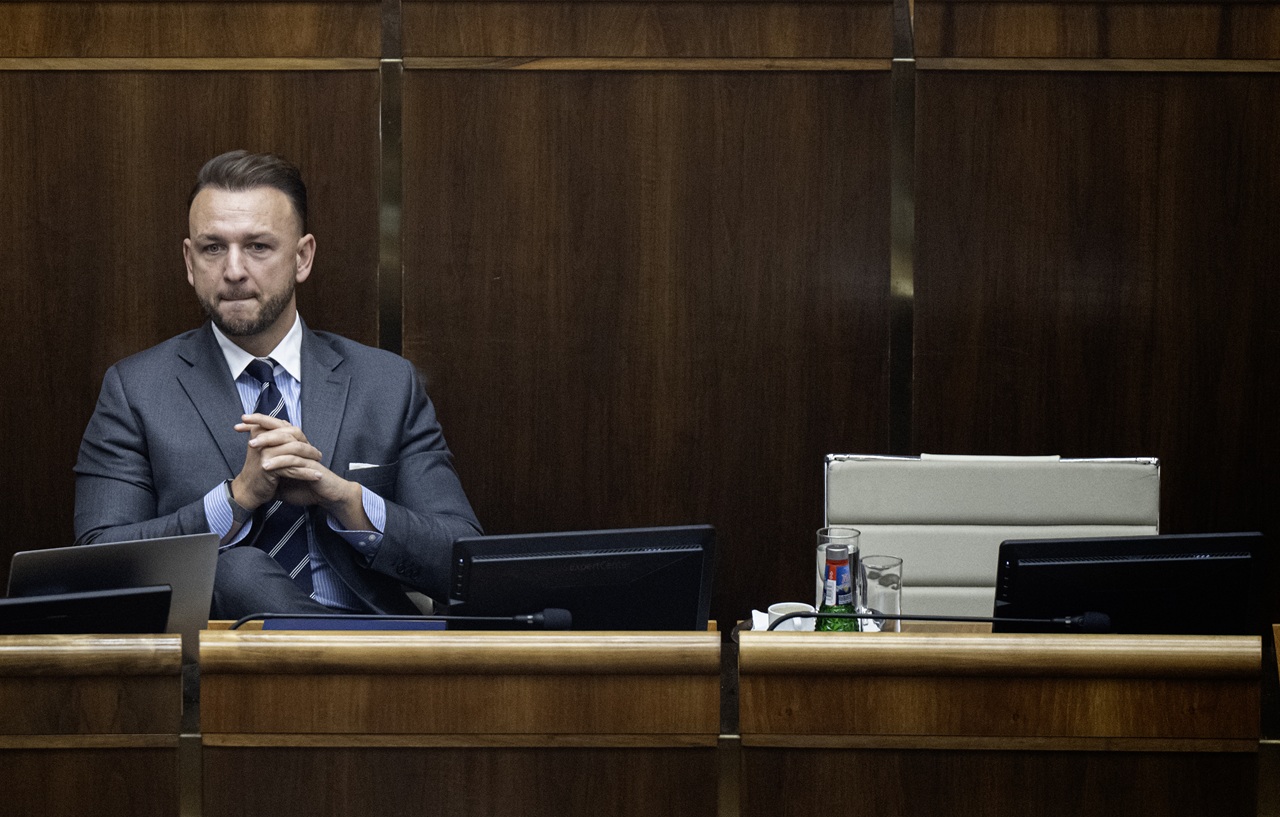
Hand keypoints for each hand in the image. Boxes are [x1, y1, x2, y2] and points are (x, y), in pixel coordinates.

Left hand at [232, 413, 370, 529]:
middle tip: (243, 423)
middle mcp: (300, 445)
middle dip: (262, 422)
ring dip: (269, 440)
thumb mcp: (282, 479)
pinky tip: (266, 465)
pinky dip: (279, 461)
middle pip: (282, 426)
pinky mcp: (311, 466)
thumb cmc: (305, 486)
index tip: (239, 425)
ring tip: (251, 445)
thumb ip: (270, 473)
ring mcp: (306, 454)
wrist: (326, 496)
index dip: (258, 424)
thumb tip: (252, 476)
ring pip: (288, 440)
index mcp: (292, 446)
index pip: (275, 428)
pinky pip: (294, 460)